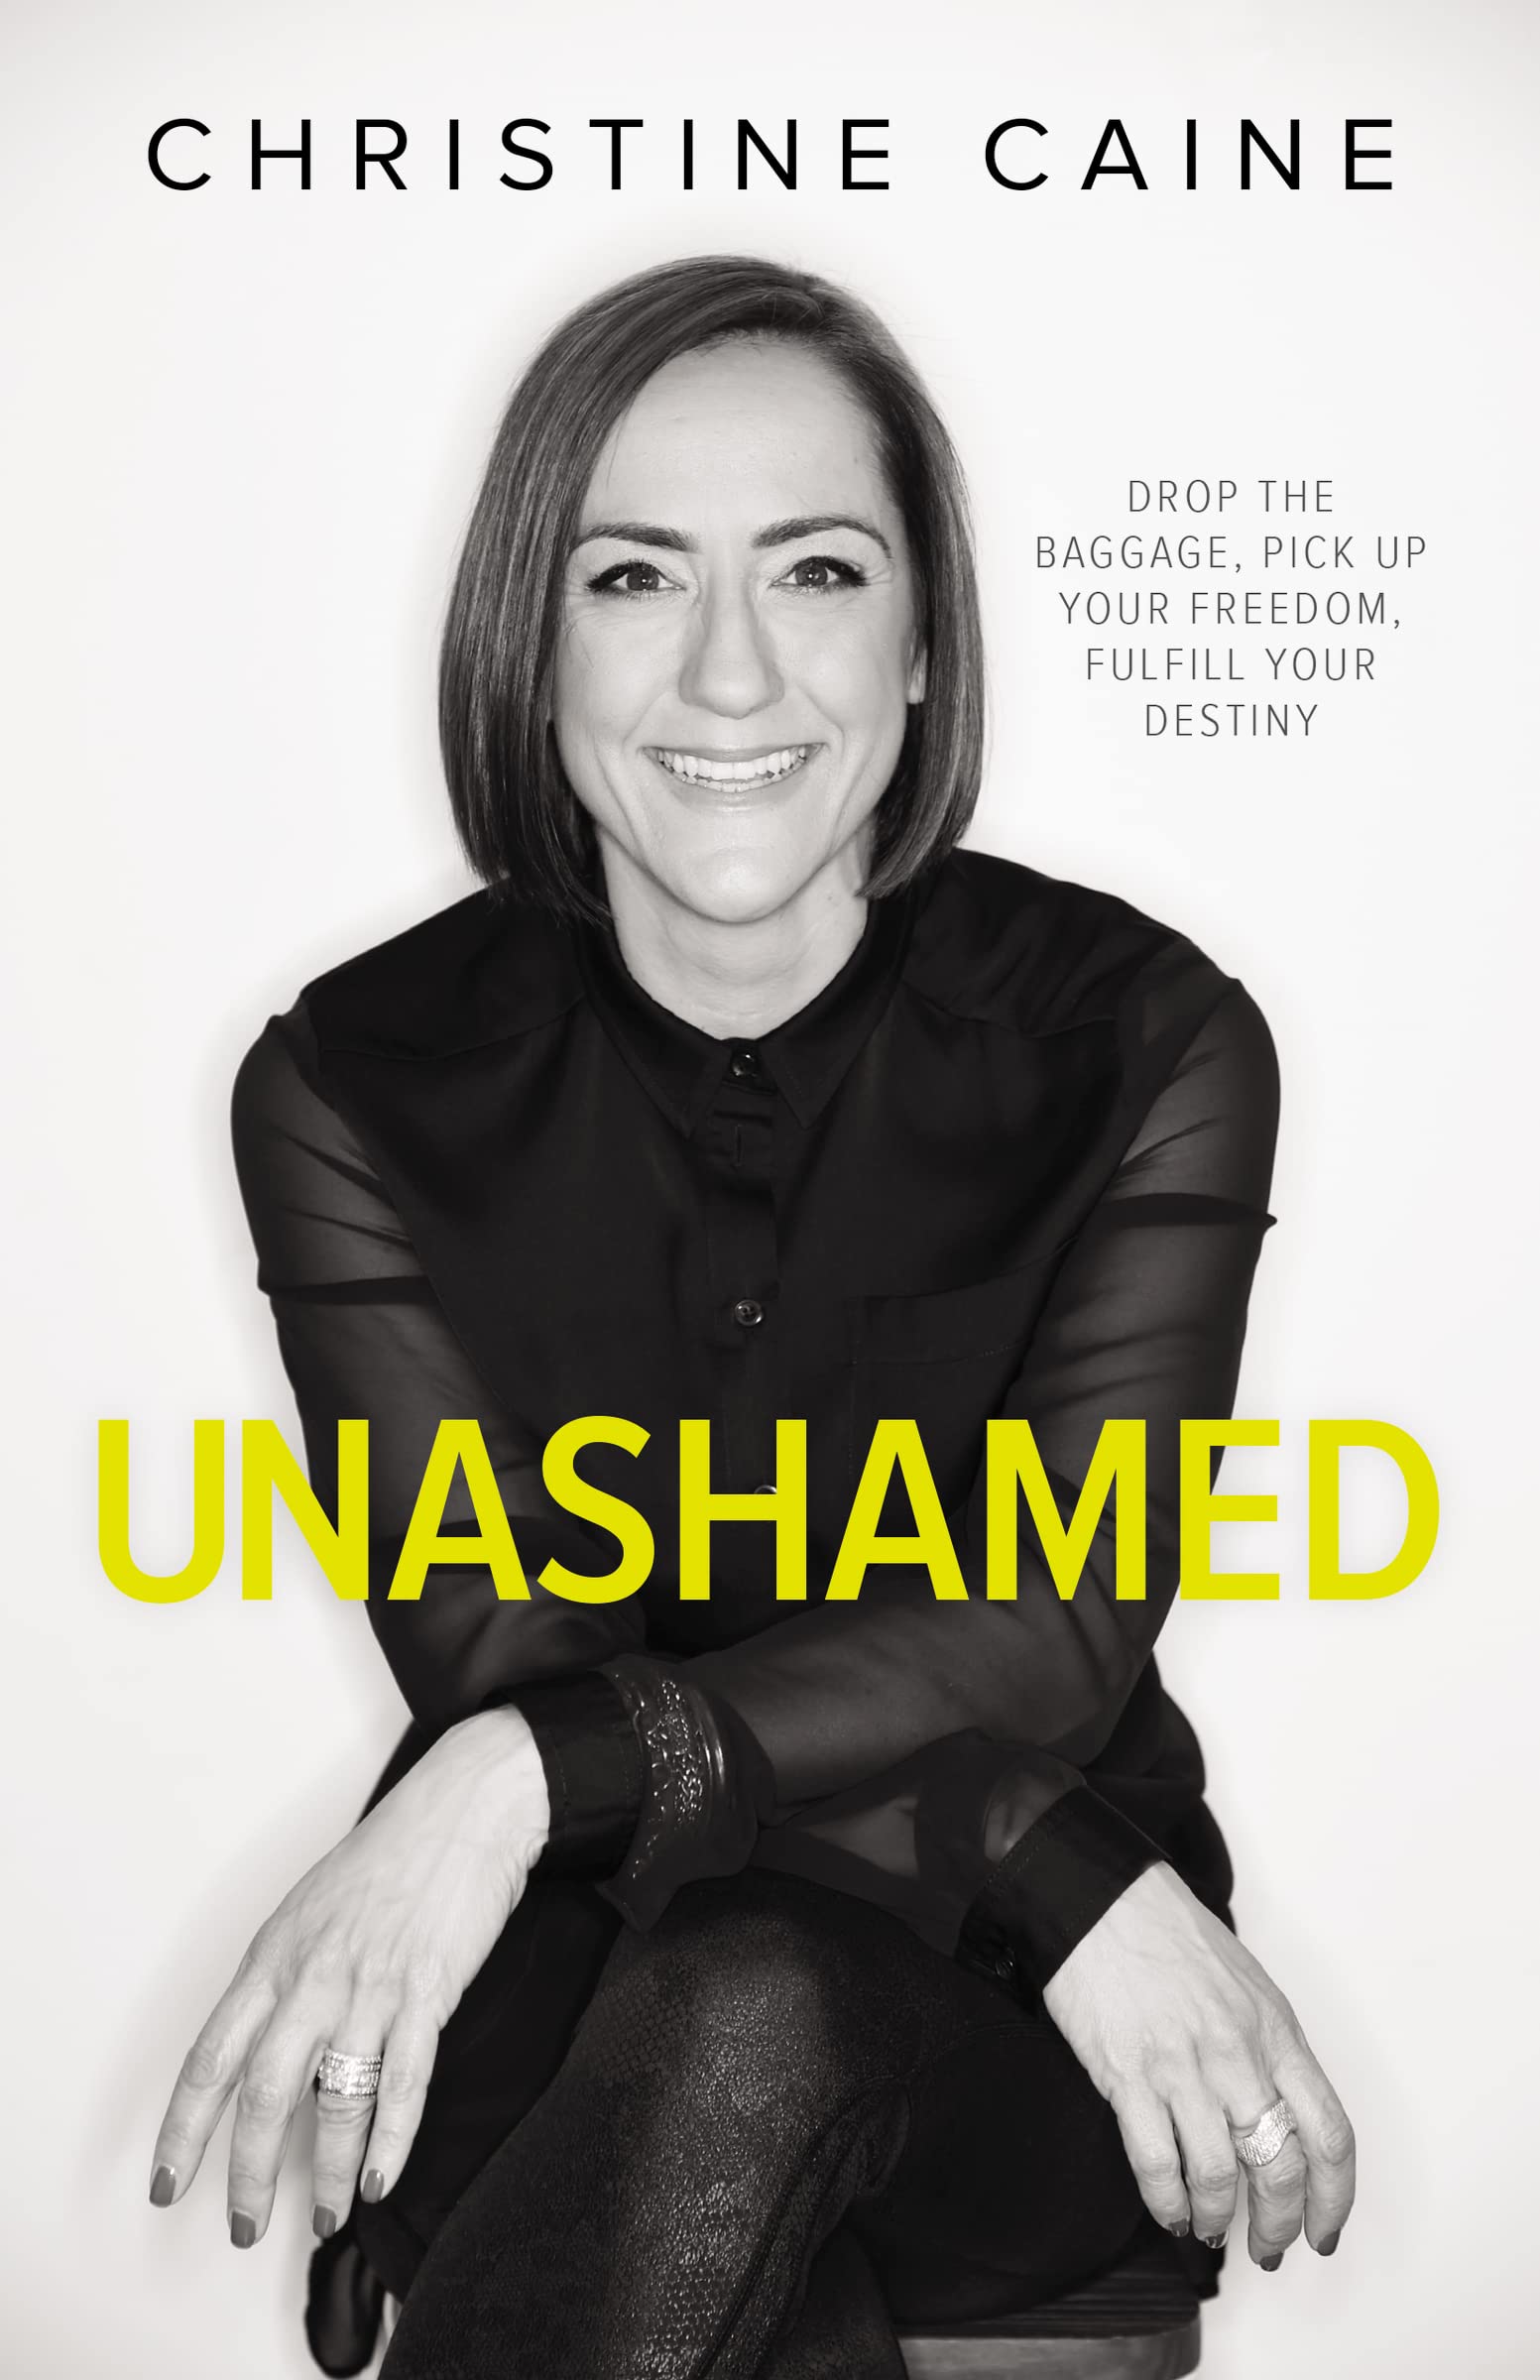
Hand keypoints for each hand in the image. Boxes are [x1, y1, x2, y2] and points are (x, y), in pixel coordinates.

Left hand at [146, 1708, 549, 2246]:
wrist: (464, 1810)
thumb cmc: (389, 1856)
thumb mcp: (309, 1911)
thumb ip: (283, 1980)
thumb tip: (263, 2051)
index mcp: (273, 1956)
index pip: (210, 2059)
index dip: (183, 2131)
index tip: (168, 2183)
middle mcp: (313, 1976)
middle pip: (264, 2096)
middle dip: (250, 2175)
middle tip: (246, 2225)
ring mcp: (372, 1986)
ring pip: (336, 2100)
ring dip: (329, 2173)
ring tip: (327, 2218)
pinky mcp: (428, 1992)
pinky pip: (404, 2082)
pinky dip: (390, 2141)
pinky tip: (379, 2178)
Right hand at [1041, 1862, 1354, 2269]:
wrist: (1102, 1898)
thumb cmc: (1171, 1935)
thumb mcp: (1247, 1986)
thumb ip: (1268, 2051)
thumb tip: (1278, 2121)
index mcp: (1276, 2031)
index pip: (1329, 2135)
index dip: (1334, 2199)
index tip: (1324, 2231)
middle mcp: (1238, 2054)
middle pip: (1280, 2169)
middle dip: (1278, 2225)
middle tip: (1269, 2247)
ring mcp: (1183, 2067)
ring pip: (1219, 2178)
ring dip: (1220, 2220)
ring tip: (1213, 2229)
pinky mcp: (1128, 2076)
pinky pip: (1157, 2165)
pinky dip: (1168, 2203)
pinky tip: (1172, 2209)